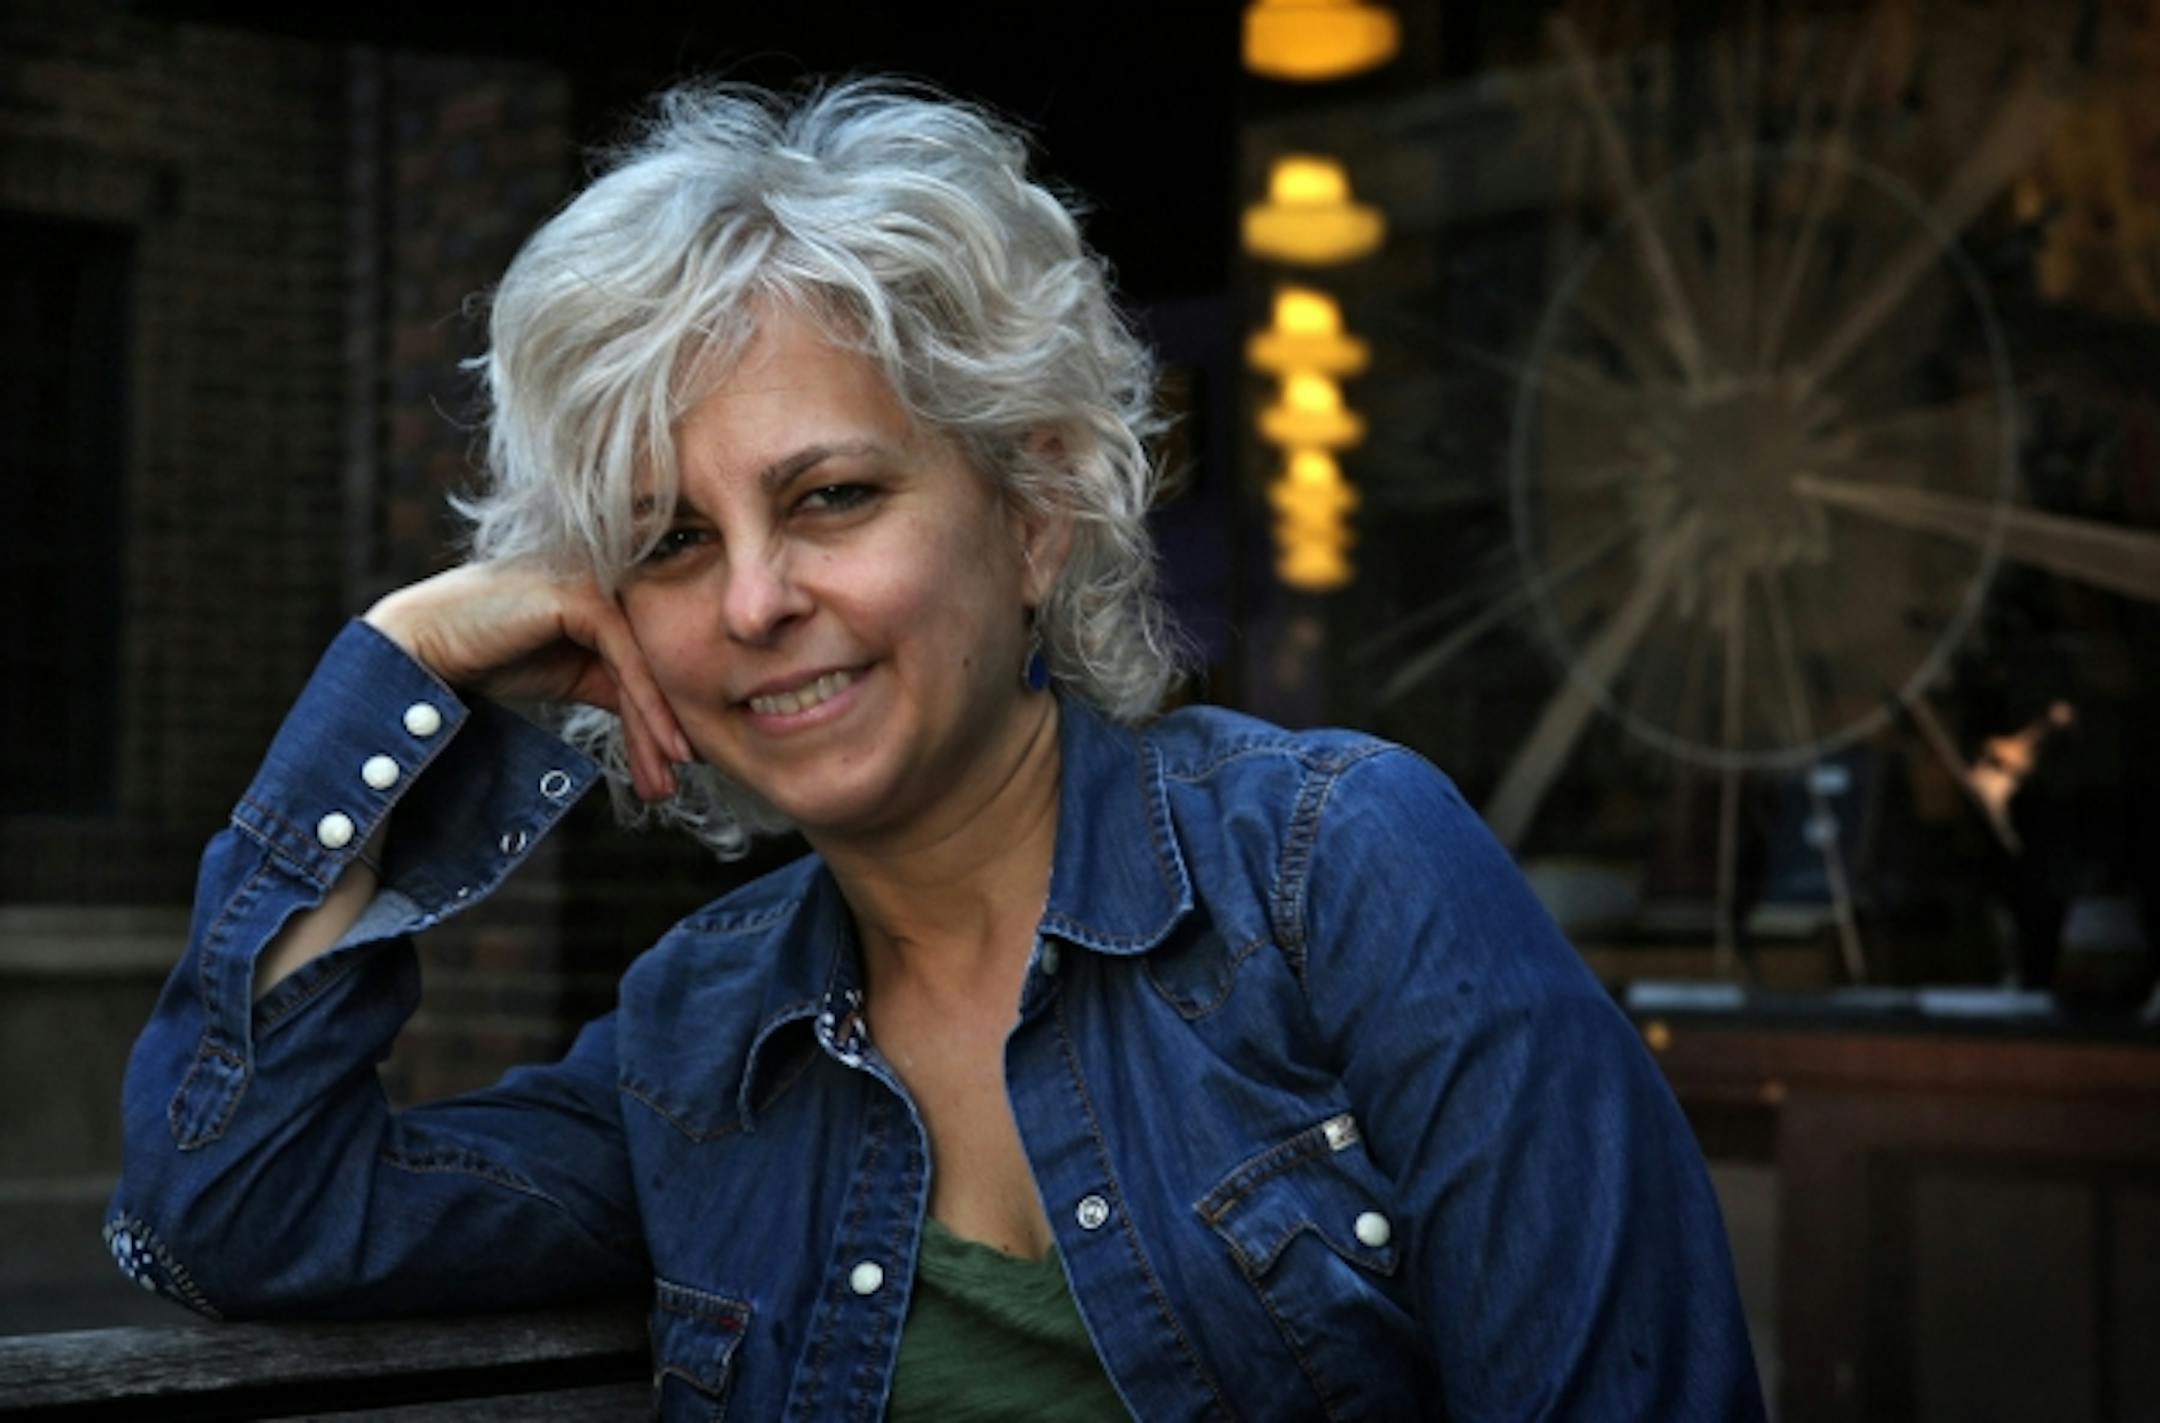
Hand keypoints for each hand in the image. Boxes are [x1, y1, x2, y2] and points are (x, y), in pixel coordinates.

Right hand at [365, 563, 691, 801]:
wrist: (423, 646)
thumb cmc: (490, 656)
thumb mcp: (571, 675)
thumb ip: (616, 683)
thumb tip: (667, 723)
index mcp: (610, 591)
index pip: (649, 658)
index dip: (661, 716)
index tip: (675, 768)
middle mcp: (609, 578)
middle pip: (652, 662)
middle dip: (663, 729)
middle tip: (670, 786)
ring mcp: (596, 581)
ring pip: (644, 664)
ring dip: (657, 729)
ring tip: (665, 780)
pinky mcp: (582, 594)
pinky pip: (626, 658)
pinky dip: (647, 706)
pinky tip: (660, 746)